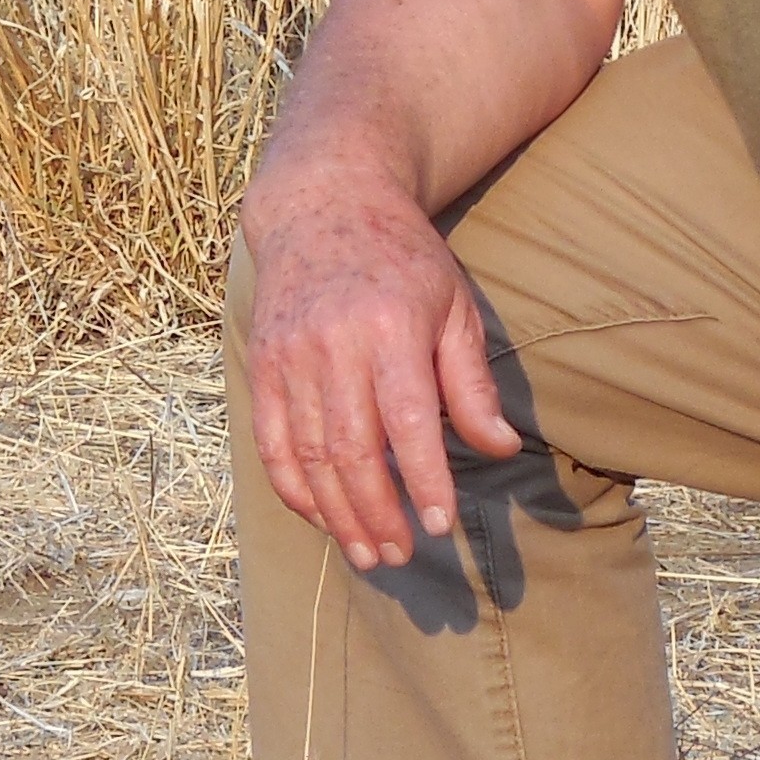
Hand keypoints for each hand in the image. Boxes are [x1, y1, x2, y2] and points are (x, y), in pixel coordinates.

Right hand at [240, 168, 518, 570]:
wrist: (324, 204)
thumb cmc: (403, 259)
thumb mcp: (453, 307)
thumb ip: (471, 383)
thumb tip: (498, 448)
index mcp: (391, 329)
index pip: (408, 422)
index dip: (424, 480)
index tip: (439, 525)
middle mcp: (334, 345)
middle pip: (351, 451)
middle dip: (377, 513)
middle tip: (400, 555)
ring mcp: (290, 357)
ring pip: (308, 456)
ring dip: (337, 514)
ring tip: (368, 553)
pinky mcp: (262, 365)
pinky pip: (271, 443)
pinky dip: (294, 489)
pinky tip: (321, 518)